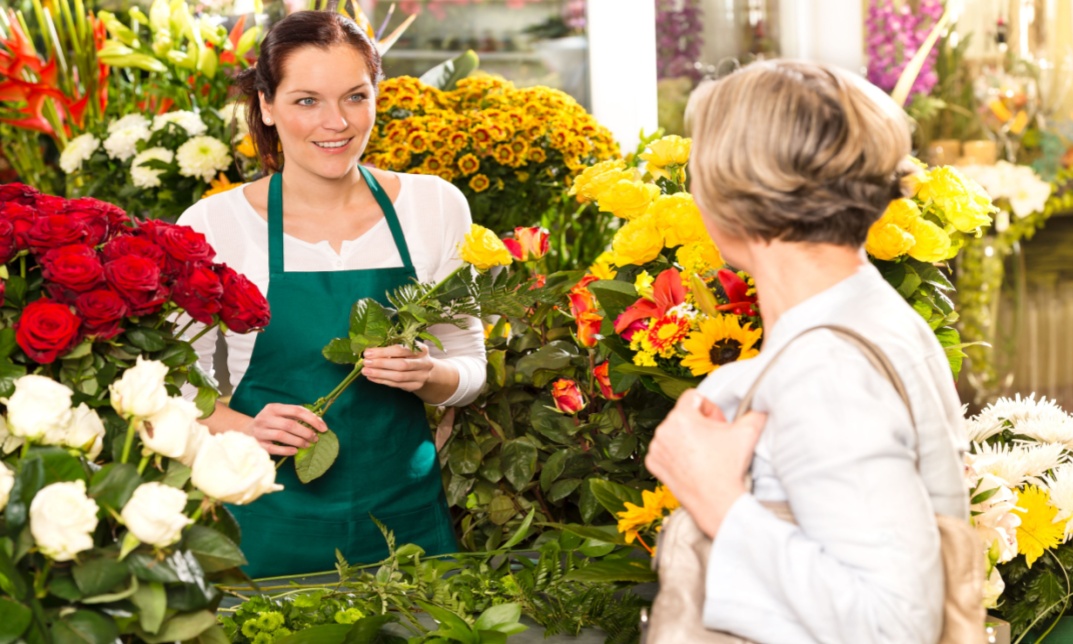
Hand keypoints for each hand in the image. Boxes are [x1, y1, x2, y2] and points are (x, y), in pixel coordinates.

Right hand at [243, 403, 327, 455]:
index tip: (324, 428)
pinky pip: (273, 448)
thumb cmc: (272, 421)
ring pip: (282, 436)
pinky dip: (286, 450)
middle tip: (315, 438)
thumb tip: (319, 422)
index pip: (297, 410)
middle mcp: (265, 417)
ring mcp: (260, 431)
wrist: (247, 430)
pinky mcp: (258, 443)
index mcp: (274, 407)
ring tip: (307, 445)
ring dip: (298, 441)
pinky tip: (295, 451)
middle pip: (290, 424)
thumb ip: (296, 415)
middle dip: (306, 432)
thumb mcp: (281, 414)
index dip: (312, 419)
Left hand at [363, 344, 433, 392]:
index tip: (368, 352)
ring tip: (366, 371)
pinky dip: (382, 381)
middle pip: (401, 365)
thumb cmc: (411, 355)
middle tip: (365, 362)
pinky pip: (396, 385)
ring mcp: (421, 376)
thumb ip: (392, 347)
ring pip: (398, 377)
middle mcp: (424, 363)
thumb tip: (370, 351)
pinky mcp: (415, 386)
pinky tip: (372, 377)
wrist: (425, 369)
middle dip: (381, 364)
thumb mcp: (406, 347)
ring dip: (380, 374)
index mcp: (422, 349)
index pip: (401, 350)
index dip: (383, 352)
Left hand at [645, 389, 766, 538]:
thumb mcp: (748, 433)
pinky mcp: (653, 464)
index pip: (693, 397)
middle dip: (699, 424)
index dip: (709, 408)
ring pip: (672, 432)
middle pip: (682, 415)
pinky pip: (664, 450)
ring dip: (686, 438)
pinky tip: (691, 464)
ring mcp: (656, 448)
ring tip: (704, 454)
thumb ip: (755, 412)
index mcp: (681, 416)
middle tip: (714, 441)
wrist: (717, 502)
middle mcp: (663, 430)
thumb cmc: (728, 467)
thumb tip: (762, 405)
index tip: (718, 425)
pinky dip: (675, 454)